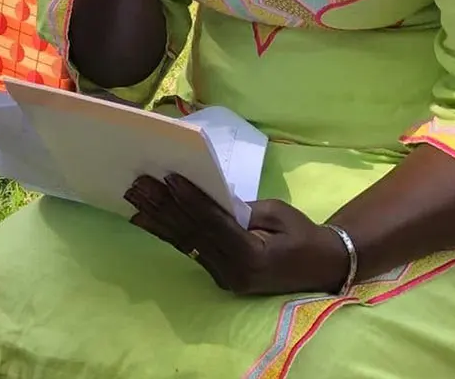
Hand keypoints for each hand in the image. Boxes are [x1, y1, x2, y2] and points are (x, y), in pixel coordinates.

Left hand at [125, 174, 349, 295]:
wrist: (322, 267)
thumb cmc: (302, 234)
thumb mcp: (276, 213)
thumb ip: (240, 208)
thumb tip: (207, 196)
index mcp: (252, 255)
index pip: (213, 223)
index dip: (190, 199)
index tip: (168, 178)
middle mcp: (234, 271)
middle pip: (192, 233)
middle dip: (163, 207)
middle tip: (137, 185)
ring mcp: (225, 278)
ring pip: (185, 243)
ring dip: (156, 220)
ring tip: (132, 199)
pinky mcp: (219, 277)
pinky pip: (190, 251)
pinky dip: (167, 234)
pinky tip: (144, 221)